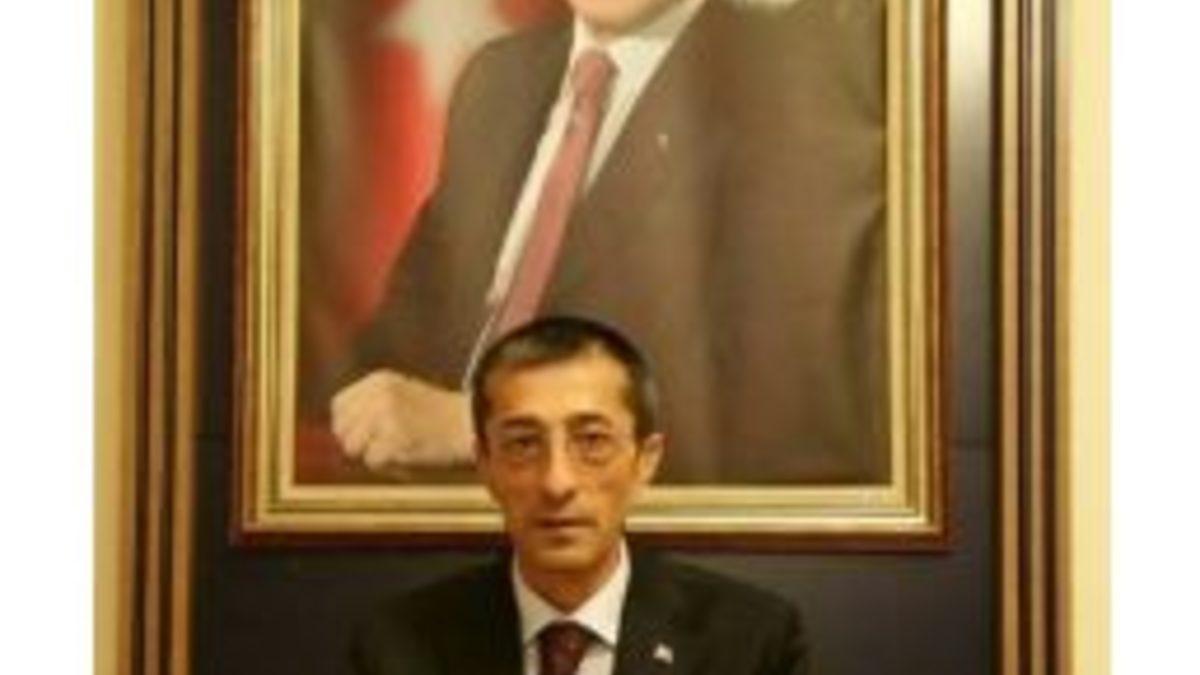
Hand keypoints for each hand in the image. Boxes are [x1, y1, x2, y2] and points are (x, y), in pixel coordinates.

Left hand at [330, 370, 473, 470]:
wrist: (471, 425)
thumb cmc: (438, 416)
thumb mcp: (401, 394)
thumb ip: (370, 404)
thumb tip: (338, 429)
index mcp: (379, 380)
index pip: (339, 406)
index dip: (347, 425)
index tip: (365, 435)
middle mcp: (379, 395)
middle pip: (342, 429)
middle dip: (358, 443)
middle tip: (384, 446)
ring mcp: (386, 417)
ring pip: (353, 448)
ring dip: (372, 455)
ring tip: (397, 449)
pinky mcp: (394, 441)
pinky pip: (373, 462)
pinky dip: (389, 465)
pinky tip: (408, 456)